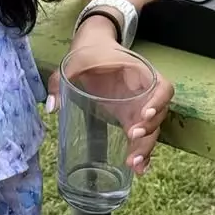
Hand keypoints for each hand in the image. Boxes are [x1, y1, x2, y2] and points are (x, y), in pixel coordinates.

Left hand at [46, 22, 174, 175]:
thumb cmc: (89, 52)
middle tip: (132, 139)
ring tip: (133, 164)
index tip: (143, 115)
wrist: (94, 45)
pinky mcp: (130, 116)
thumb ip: (59, 81)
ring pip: (152, 130)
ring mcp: (138, 106)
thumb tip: (51, 107)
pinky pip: (142, 136)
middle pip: (159, 115)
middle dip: (150, 132)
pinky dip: (142, 152)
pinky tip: (137, 169)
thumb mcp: (73, 62)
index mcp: (138, 73)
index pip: (162, 87)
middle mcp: (144, 91)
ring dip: (146, 147)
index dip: (158, 103)